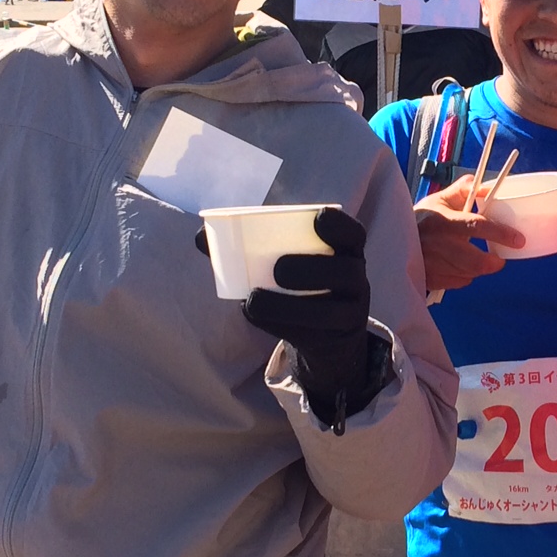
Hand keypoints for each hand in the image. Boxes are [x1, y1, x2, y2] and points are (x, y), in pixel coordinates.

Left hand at [239, 208, 380, 422]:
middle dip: (312, 268)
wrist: (326, 335)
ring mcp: (351, 312)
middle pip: (345, 272)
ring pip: (331, 311)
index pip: (354, 234)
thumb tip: (201, 236)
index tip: (318, 217)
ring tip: (255, 299)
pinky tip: (254, 315)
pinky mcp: (336, 338)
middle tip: (278, 268)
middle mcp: (356, 279)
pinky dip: (281, 325)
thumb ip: (248, 248)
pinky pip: (313, 334)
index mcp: (346, 251)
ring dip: (291, 306)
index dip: (340, 225)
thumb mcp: (286, 263)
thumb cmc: (299, 285)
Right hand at [413, 174, 523, 291]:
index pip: (476, 226)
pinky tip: (457, 266)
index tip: (518, 240)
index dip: (500, 234)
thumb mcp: (439, 199)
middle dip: (492, 263)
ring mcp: (431, 264)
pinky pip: (457, 282)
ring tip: (473, 258)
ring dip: (476, 268)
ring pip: (468, 274)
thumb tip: (487, 186)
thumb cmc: (422, 218)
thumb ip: (464, 191)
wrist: (390, 238)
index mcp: (442, 220)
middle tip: (498, 259)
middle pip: (474, 261)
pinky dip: (463, 277)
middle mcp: (437, 243)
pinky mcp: (428, 278)